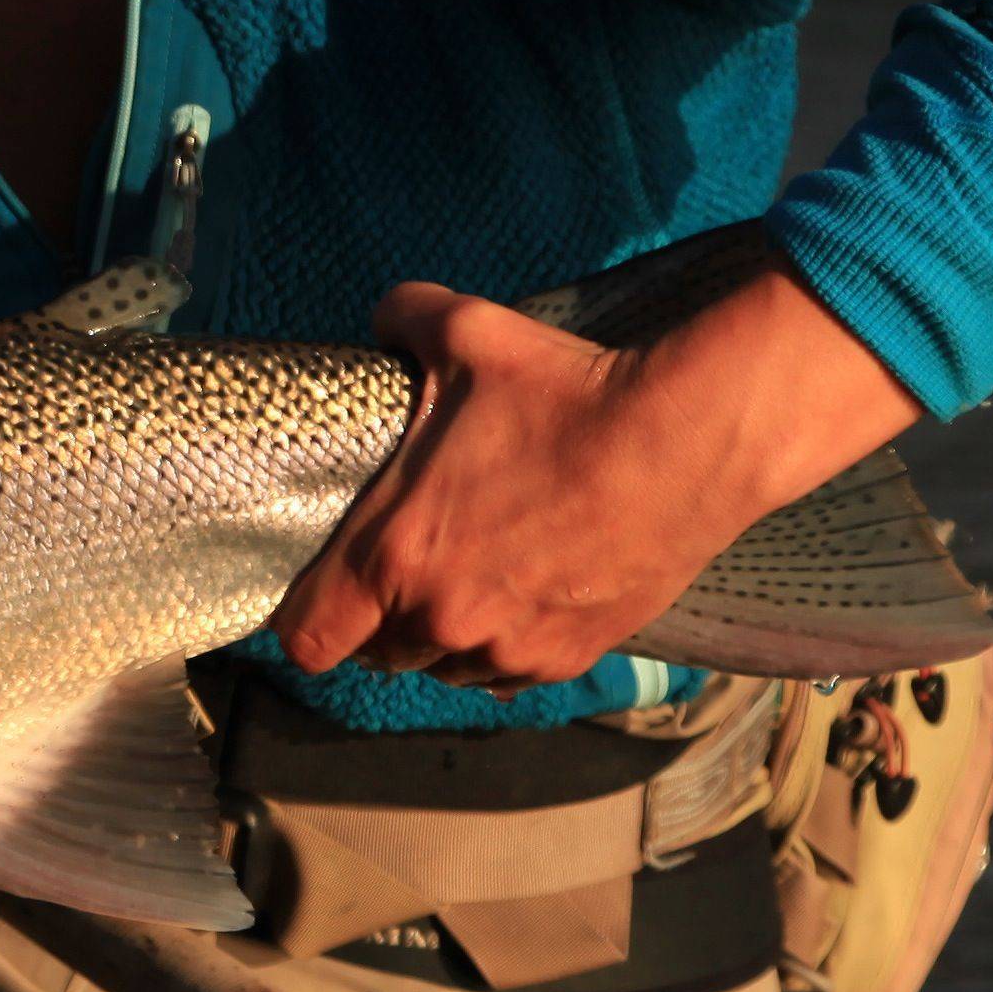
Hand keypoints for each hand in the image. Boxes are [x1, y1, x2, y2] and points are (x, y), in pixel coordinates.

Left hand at [266, 260, 920, 692]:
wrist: (688, 442)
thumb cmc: (568, 393)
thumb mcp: (466, 332)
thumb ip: (400, 319)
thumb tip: (384, 318)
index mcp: (394, 553)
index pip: (308, 637)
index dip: (304, 618)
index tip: (322, 591)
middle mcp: (443, 616)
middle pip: (375, 653)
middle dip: (379, 616)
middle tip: (405, 562)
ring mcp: (508, 646)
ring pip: (443, 666)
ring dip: (443, 633)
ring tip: (470, 574)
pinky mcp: (568, 656)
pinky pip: (508, 673)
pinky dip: (505, 644)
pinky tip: (522, 591)